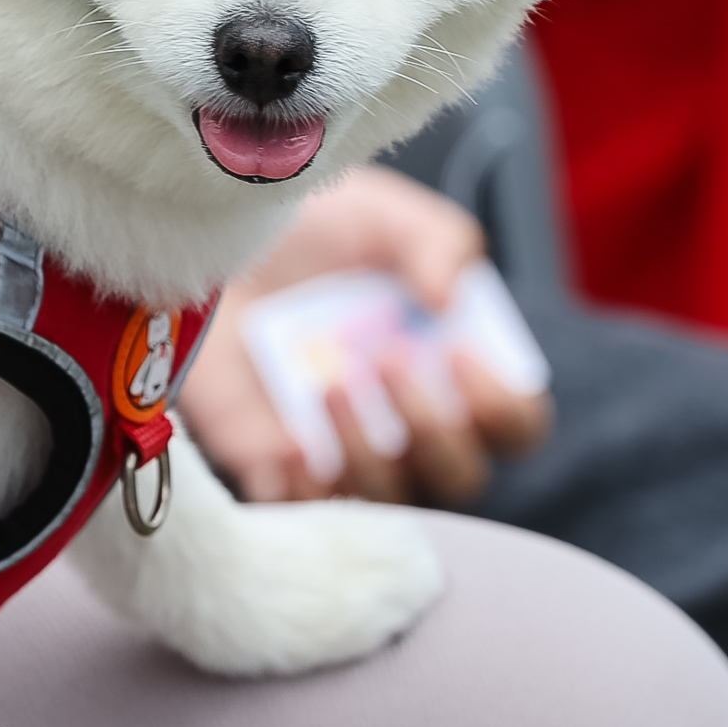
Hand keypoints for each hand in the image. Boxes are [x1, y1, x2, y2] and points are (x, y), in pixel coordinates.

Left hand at [179, 166, 552, 506]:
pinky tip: (287, 438)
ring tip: (329, 385)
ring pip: (389, 501)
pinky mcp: (277, 466)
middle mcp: (410, 421)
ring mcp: (346, 451)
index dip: (504, 406)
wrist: (211, 242)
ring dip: (368, 453)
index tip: (459, 352)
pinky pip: (305, 514)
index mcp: (453, 366)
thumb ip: (437, 242)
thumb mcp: (382, 212)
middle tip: (386, 360)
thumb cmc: (313, 227)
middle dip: (434, 428)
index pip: (516, 424)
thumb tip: (452, 299)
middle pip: (462, 476)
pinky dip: (302, 488)